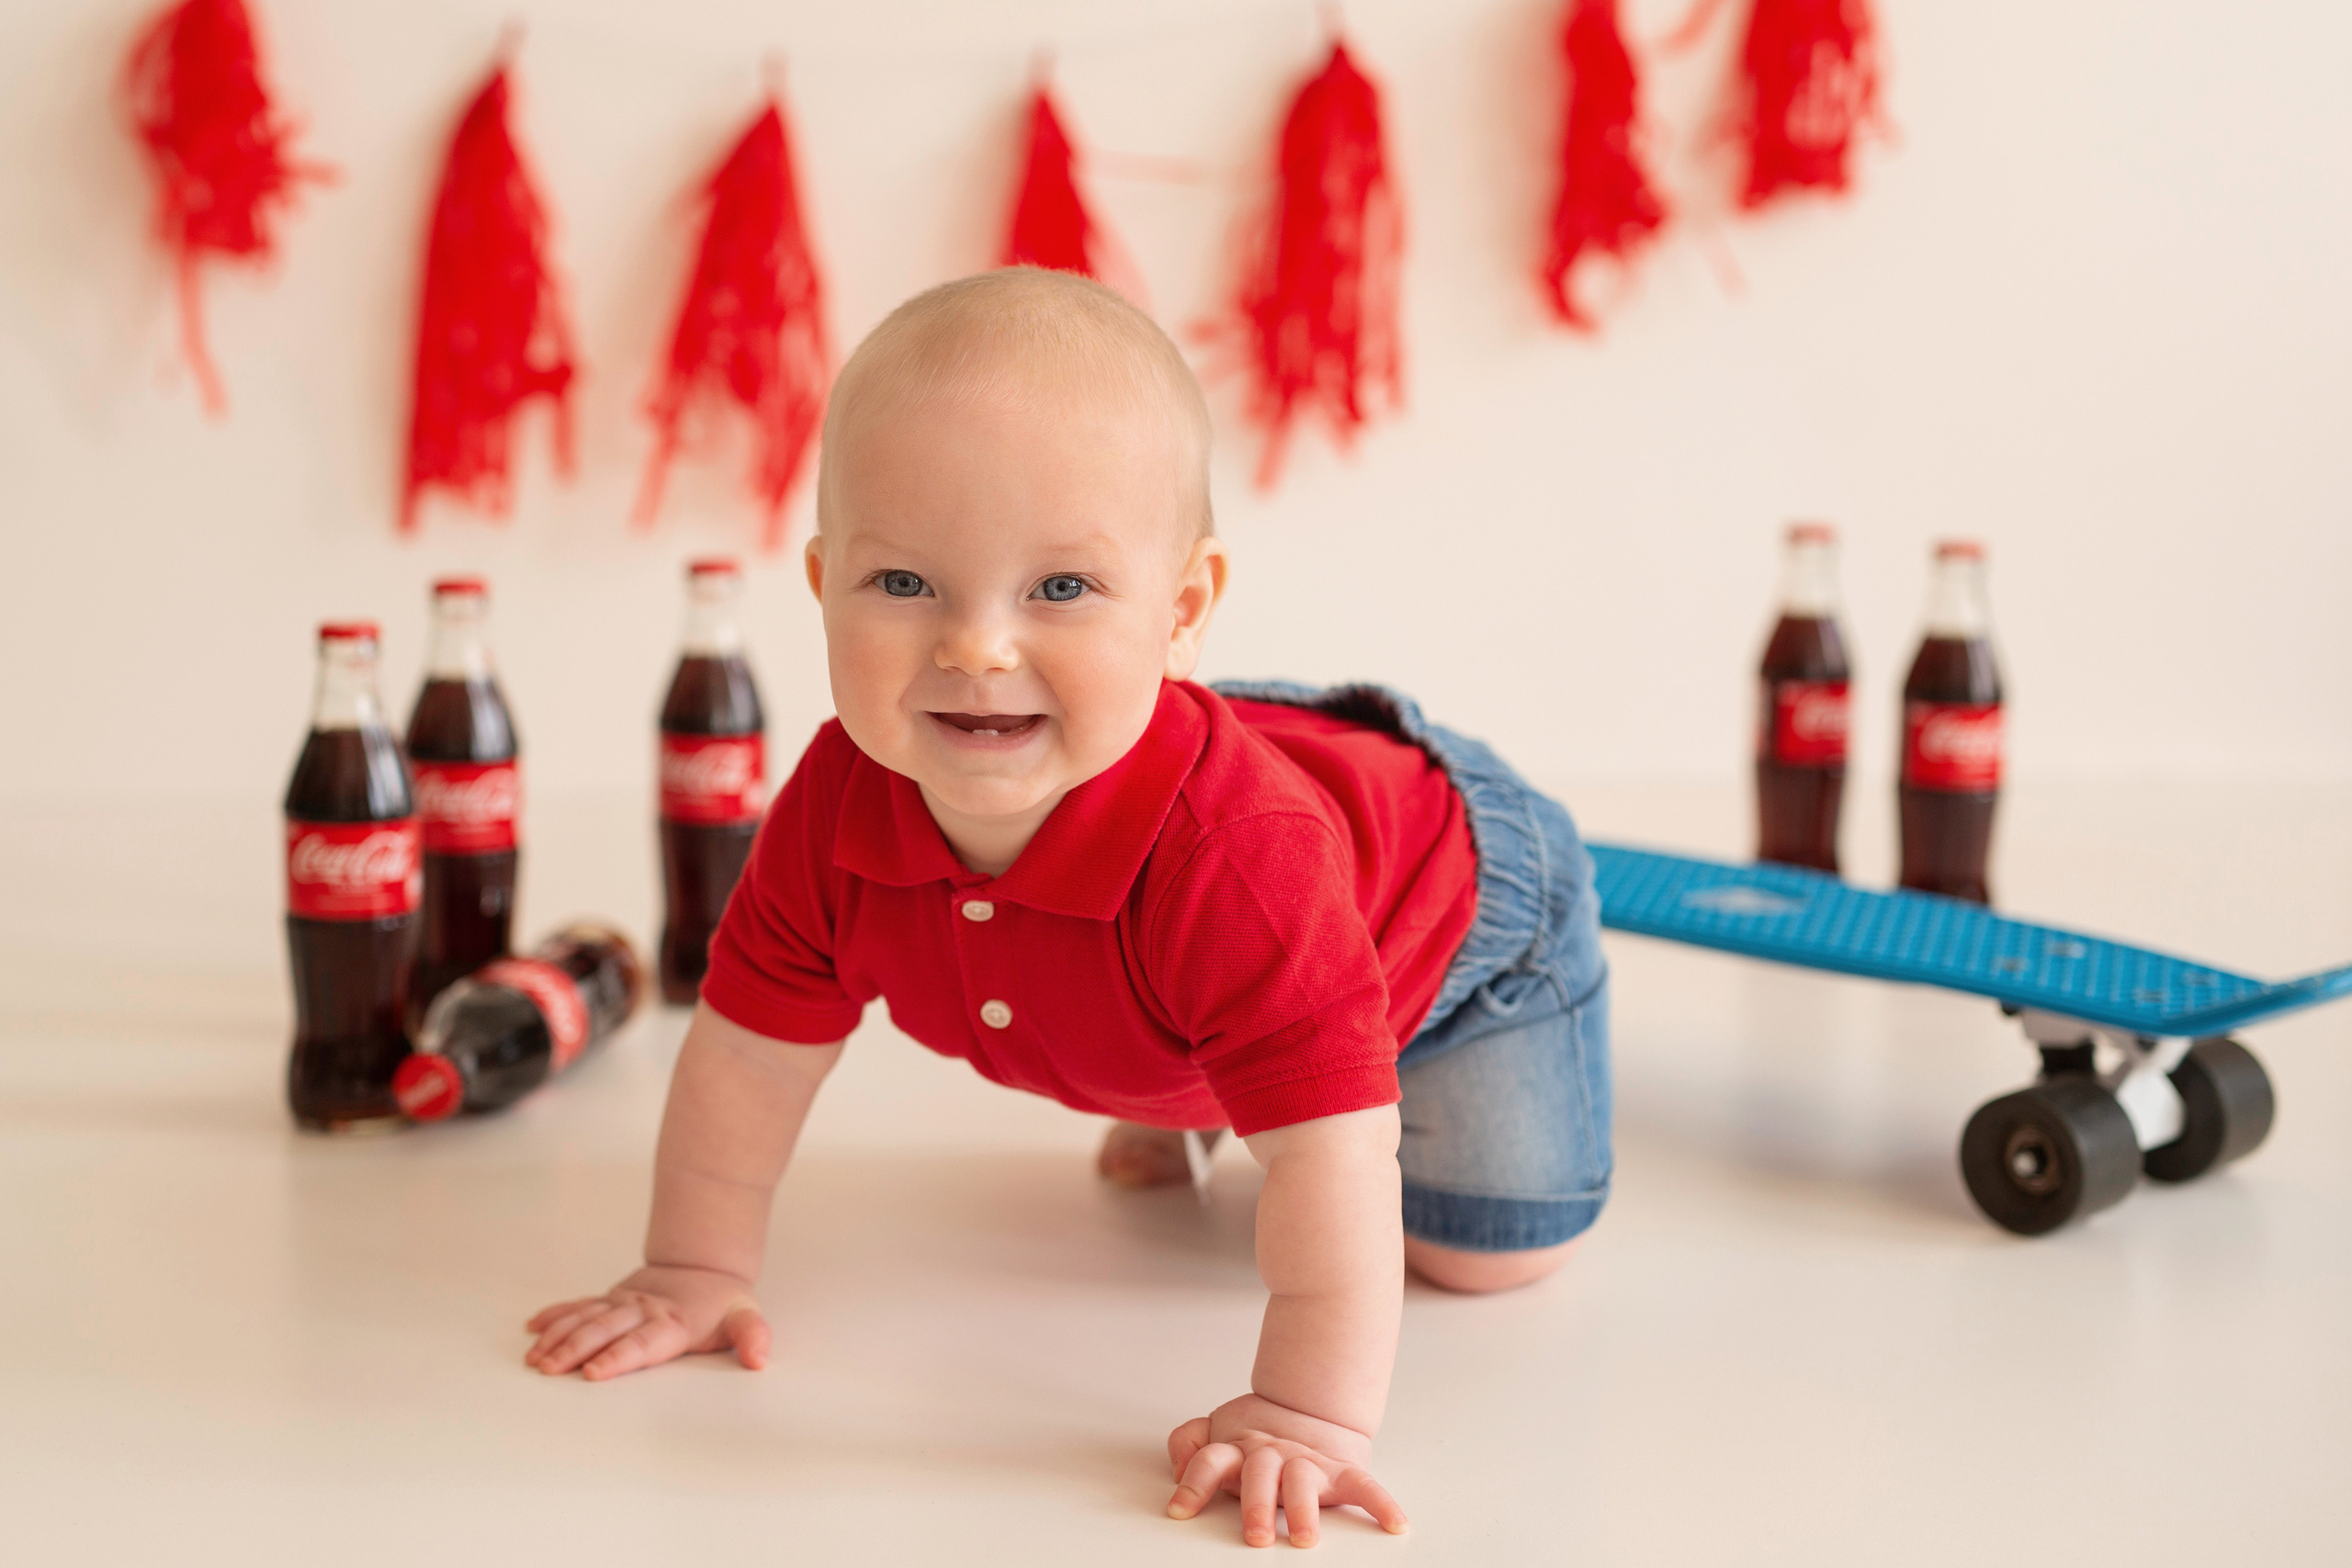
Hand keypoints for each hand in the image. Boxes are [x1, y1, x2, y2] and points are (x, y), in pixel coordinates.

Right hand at [523, 1264, 769, 1380]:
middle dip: (574, 1349)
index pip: (643, 1342)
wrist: (703, 1265)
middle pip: (604, 1330)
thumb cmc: (723, 1301)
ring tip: (535, 1358)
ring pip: (585, 1318)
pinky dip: (556, 1314)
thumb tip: (761, 1358)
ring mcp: (622, 1303)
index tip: (593, 1372)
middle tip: (548, 1369)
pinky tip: (533, 1327)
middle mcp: (642, 1310)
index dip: (618, 1357)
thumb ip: (752, 1335)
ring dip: (558, 1336)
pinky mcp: (610, 1298)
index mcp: (672, 1321)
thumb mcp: (745, 1316)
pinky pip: (579, 1304)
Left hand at [1165, 1393, 1407, 1547]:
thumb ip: (1190, 1441)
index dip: (1194, 1482)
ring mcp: (1307, 1463)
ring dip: (1303, 1509)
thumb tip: (1177, 1466)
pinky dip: (1381, 1504)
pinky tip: (1394, 1524)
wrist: (1310, 1406)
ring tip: (1303, 1536)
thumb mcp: (1218, 1430)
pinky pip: (1364, 1485)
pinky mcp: (1341, 1471)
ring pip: (1303, 1481)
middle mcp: (1272, 1455)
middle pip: (1260, 1474)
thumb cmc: (1257, 1434)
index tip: (1180, 1510)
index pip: (1212, 1459)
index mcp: (1239, 1448)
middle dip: (1256, 1505)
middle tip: (1254, 1536)